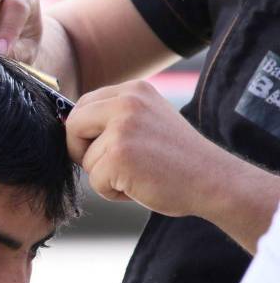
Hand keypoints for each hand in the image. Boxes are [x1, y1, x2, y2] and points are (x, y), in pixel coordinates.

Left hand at [65, 80, 225, 216]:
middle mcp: (127, 102)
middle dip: (81, 151)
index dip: (83, 132)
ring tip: (138, 175)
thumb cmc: (179, 159)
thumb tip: (67, 125)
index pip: (83, 105)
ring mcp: (122, 128)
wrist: (216, 181)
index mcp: (134, 90)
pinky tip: (140, 186)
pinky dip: (113, 192)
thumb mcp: (147, 121)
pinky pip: (96, 182)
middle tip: (110, 166)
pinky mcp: (119, 156)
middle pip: (73, 126)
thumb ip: (115, 118)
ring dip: (104, 176)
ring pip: (84, 159)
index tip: (100, 148)